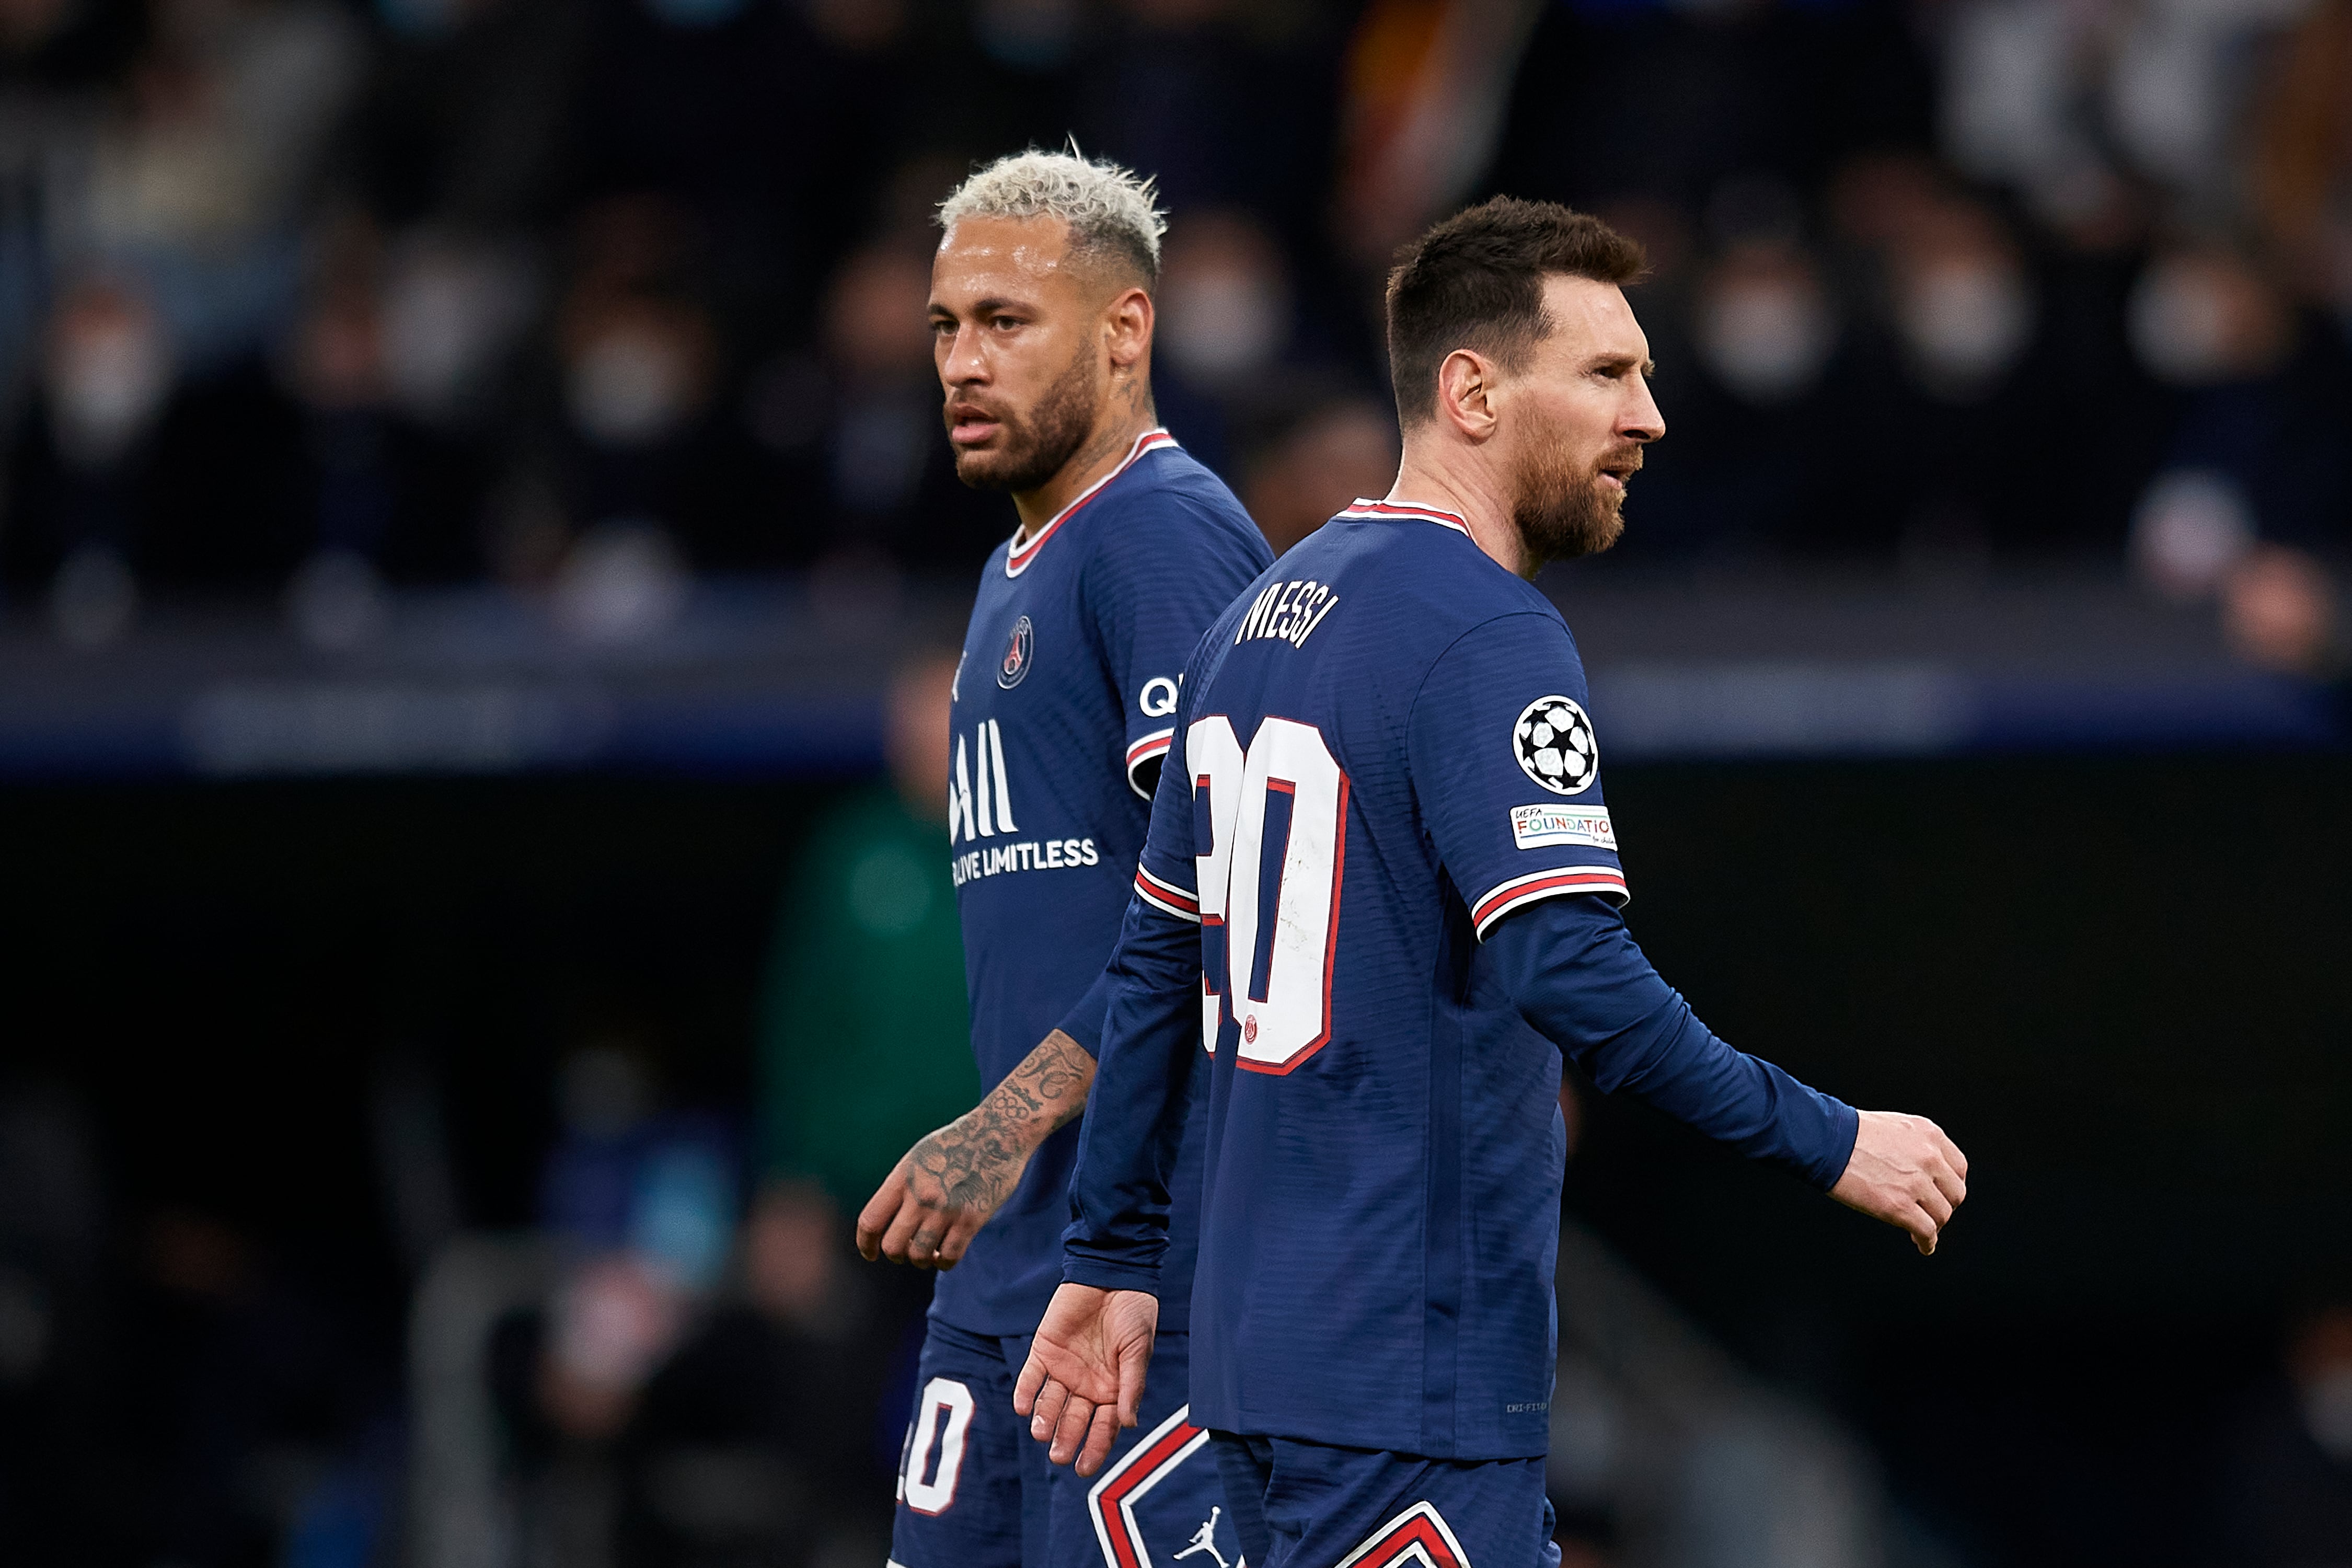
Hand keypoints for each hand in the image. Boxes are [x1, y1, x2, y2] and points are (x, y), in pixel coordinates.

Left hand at [855, 1029, 1095, 1270]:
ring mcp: (946, 1209)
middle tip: (907, 1251)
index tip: (871, 1254)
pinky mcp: (971, 1220)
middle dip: (897, 1255)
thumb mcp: (919, 1157)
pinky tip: (946, 1255)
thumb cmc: (957, 1143)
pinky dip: (945, 1263)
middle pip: (893, 1246)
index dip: (865, 1244)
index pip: (870, 1221)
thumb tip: (888, 1221)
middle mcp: (921, 1195)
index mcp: (903, 1178)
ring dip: (923, 1260)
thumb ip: (902, 1187)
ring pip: (920, 1256)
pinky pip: (949, 1257)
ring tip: (930, 1253)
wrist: (999, 1133)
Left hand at [1013, 1283, 1157, 1474]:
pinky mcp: (1044, 1350)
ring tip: (1040, 1433)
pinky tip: (1022, 1407)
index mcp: (1112, 1389)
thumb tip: (1128, 1423)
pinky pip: (1031, 1376)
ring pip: (1050, 1403)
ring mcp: (1063, 1369)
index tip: (1084, 1470)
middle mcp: (1086, 1385)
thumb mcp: (1137, 1349)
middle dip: (1066, 1440)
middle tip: (1058, 1457)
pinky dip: (1025, 1392)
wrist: (1111, 1274)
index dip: (1095, 1449)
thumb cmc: (1133, 1313)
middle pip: (1073, 1420)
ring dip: (1045, 1419)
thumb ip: (1131, 1385)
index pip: (1103, 1427)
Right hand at [1831, 1110, 1968, 1254]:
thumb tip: (1919, 1171)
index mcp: (1929, 1135)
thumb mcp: (1894, 1126)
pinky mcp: (1899, 1206)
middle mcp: (1929, 1157)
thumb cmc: (1847, 1132)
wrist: (1824, 1139)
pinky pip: (1926, 1231)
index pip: (1958, 1168)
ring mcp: (1916, 1183)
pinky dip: (1927, 1242)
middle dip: (1944, 1206)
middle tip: (1931, 1213)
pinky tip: (1922, 1246)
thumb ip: (1914, 1145)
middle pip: (1955, 1193)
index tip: (1942, 1194)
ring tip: (1922, 1232)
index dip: (1950, 1185)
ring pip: (1942, 1214)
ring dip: (1934, 1226)